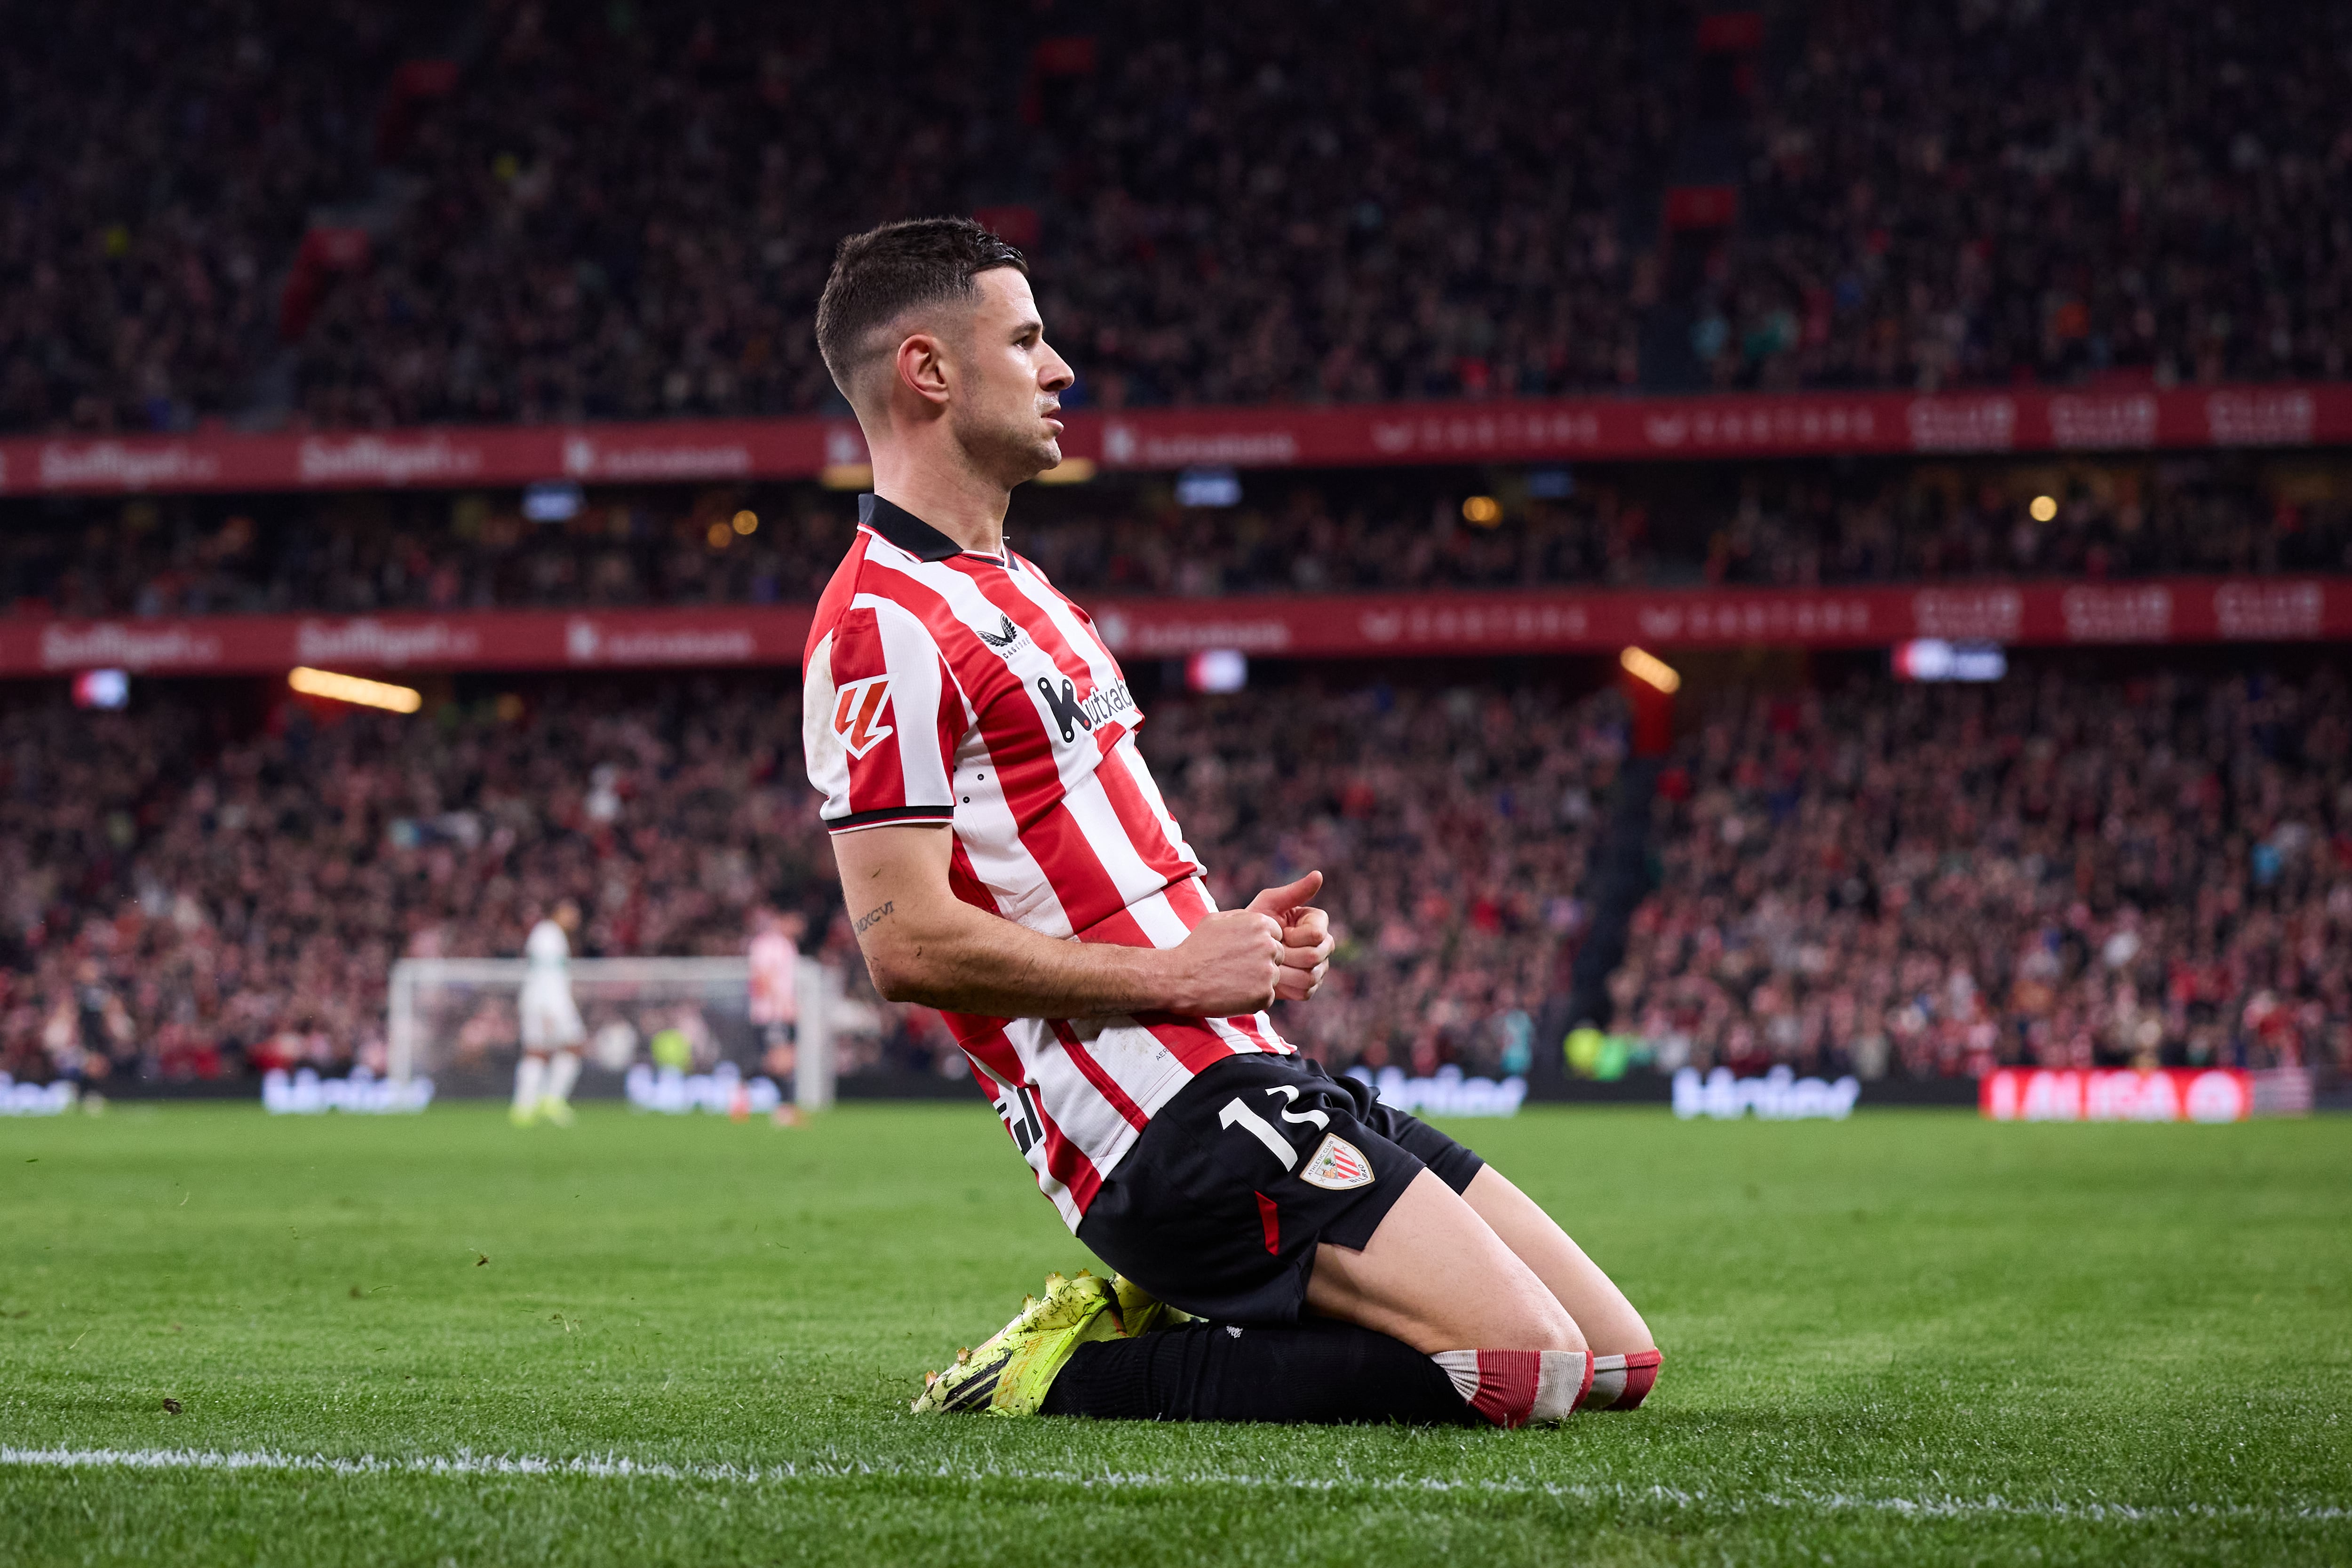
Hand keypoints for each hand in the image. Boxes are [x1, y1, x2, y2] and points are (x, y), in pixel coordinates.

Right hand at [1163, 909, 1283, 1015]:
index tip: (1243, 952)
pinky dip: (1253, 997)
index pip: (1276, 934)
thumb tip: (1255, 919)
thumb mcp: (1215, 920)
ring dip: (1258, 979)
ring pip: (1273, 975)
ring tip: (1233, 980)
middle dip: (1262, 960)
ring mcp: (1268, 972)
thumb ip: (1242, 917)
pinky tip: (1233, 993)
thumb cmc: (1195, 948)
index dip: (1260, 944)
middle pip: (1278, 954)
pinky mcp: (1264, 995)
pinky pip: (1267, 995)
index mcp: (1259, 924)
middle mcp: (1268, 945)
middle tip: (1237, 967)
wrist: (1180, 979)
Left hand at [1247, 871, 1333, 1001]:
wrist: (1239, 952)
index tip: (1278, 933)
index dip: (1294, 937)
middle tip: (1270, 951)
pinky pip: (1305, 991)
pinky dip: (1286, 986)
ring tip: (1270, 963)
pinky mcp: (1310, 987)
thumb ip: (1294, 891)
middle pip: (1315, 957)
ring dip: (1285, 971)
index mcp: (1318, 922)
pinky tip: (1273, 977)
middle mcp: (1324, 945)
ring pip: (1311, 976)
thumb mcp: (1270, 903)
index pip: (1318, 935)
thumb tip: (1319, 874)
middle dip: (1287, 955)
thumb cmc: (1253, 922)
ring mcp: (1319, 967)